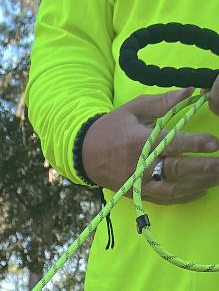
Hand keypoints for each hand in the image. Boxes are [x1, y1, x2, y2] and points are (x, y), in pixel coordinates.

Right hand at [81, 85, 218, 202]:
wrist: (85, 155)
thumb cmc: (111, 128)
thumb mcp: (133, 109)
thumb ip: (163, 102)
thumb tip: (190, 92)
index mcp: (138, 142)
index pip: (171, 144)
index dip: (195, 144)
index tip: (215, 144)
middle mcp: (140, 166)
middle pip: (177, 170)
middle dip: (204, 169)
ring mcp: (139, 184)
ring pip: (175, 188)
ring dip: (200, 183)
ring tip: (218, 177)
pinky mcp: (139, 195)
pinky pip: (166, 199)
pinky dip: (186, 195)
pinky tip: (203, 189)